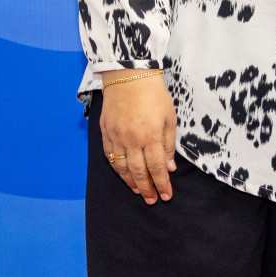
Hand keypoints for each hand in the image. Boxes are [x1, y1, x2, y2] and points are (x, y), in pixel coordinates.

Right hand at [99, 71, 177, 204]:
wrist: (129, 75)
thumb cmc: (154, 95)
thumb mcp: (170, 118)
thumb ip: (168, 144)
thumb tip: (169, 168)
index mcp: (151, 136)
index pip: (157, 168)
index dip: (161, 184)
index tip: (166, 196)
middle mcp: (132, 140)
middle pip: (138, 172)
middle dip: (146, 189)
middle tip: (152, 200)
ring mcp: (116, 136)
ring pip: (121, 167)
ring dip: (130, 182)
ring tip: (138, 191)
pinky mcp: (105, 132)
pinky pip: (110, 156)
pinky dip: (116, 168)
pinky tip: (123, 174)